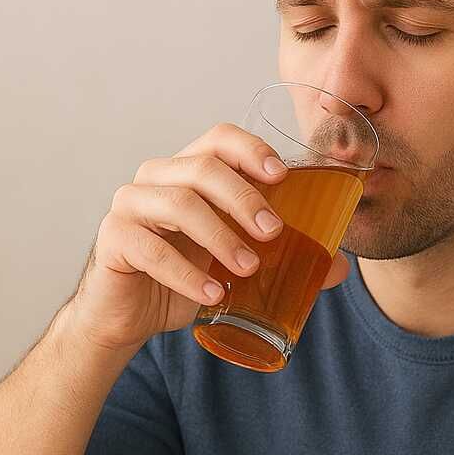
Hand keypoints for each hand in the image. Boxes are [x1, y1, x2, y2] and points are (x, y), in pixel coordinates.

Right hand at [66, 122, 351, 352]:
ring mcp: (131, 205)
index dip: (251, 150)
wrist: (130, 316)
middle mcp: (158, 178)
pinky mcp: (114, 239)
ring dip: (220, 236)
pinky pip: (150, 248)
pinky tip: (212, 294)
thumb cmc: (187, 277)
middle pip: (203, 168)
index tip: (281, 175)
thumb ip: (285, 258)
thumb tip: (339, 266)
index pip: (220, 138)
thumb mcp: (237, 263)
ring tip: (248, 269)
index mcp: (190, 171)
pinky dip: (187, 274)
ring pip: (178, 203)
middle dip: (245, 198)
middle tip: (274, 232)